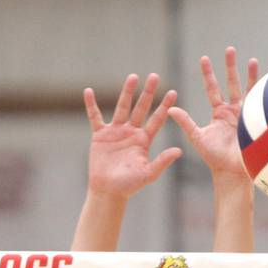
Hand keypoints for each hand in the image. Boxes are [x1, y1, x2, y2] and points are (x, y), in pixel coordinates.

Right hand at [84, 73, 181, 198]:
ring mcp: (115, 132)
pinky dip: (91, 105)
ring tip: (133, 77)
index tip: (173, 92)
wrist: (108, 191)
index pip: (157, 119)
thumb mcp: (148, 174)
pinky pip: (94, 117)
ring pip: (122, 107)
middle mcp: (131, 132)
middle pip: (141, 108)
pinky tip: (88, 92)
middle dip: (148, 93)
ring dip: (127, 92)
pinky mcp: (100, 135)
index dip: (165, 106)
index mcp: (144, 140)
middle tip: (155, 76)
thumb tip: (179, 151)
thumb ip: (162, 161)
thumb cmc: (129, 185)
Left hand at [168, 47, 258, 179]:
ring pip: (249, 89)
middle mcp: (233, 110)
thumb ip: (186, 123)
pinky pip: (262, 102)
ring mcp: (246, 114)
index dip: (208, 74)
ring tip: (252, 59)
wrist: (233, 171)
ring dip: (250, 74)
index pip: (213, 88)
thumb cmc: (214, 157)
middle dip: (230, 66)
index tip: (204, 58)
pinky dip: (265, 90)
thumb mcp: (198, 137)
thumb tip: (170, 110)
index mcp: (219, 113)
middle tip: (230, 49)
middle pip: (232, 83)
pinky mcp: (257, 120)